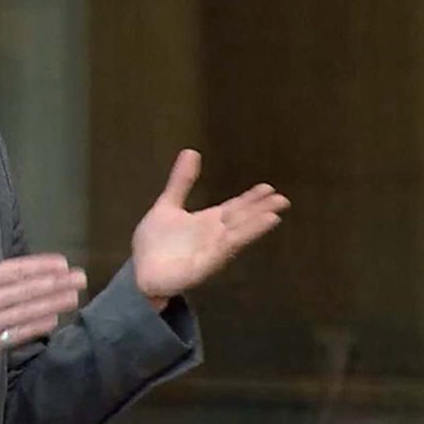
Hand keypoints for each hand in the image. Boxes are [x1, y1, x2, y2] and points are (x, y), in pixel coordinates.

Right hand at [0, 216, 87, 365]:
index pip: (16, 270)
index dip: (41, 266)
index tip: (62, 263)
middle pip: (28, 290)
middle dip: (57, 283)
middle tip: (80, 277)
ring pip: (27, 312)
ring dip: (53, 303)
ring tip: (74, 296)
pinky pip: (18, 334)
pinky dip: (37, 326)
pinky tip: (53, 319)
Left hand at [132, 149, 290, 303]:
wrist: (140, 273)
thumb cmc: (154, 243)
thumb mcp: (167, 205)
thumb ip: (181, 181)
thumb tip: (191, 151)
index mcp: (207, 221)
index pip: (234, 207)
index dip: (250, 198)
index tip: (269, 187)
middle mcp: (214, 234)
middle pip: (241, 219)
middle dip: (261, 209)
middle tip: (283, 199)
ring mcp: (212, 250)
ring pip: (237, 233)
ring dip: (255, 224)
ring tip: (275, 212)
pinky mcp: (206, 263)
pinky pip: (224, 249)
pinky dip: (239, 239)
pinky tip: (247, 233)